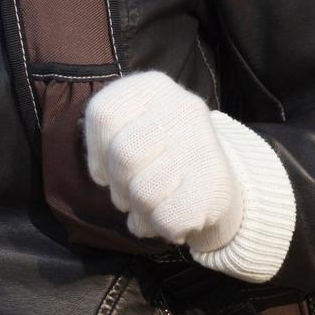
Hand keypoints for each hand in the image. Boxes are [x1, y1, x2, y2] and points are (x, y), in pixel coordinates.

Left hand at [85, 71, 243, 251]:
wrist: (213, 182)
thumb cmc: (157, 157)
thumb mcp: (129, 132)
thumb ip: (108, 143)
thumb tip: (104, 174)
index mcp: (153, 87)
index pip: (103, 113)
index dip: (96, 152)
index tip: (106, 169)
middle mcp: (182, 106)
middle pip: (123, 154)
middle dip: (119, 185)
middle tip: (130, 193)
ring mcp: (204, 144)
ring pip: (144, 192)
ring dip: (140, 210)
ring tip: (153, 205)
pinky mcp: (218, 184)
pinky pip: (168, 219)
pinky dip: (162, 227)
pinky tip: (172, 217)